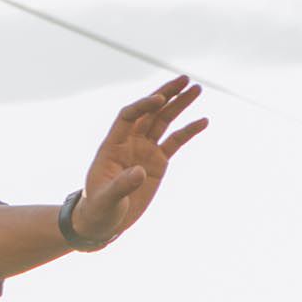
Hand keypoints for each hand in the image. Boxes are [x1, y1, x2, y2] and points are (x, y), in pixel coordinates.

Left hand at [75, 74, 207, 244]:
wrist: (104, 221)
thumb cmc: (98, 209)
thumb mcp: (107, 199)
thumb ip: (121, 186)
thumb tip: (140, 173)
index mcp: (112, 146)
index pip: (128, 116)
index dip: (143, 106)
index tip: (160, 99)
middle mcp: (129, 143)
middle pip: (149, 112)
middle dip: (165, 94)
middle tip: (184, 79)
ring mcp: (144, 150)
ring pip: (163, 121)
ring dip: (179, 105)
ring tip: (196, 89)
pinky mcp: (158, 161)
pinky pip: (175, 141)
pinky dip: (189, 131)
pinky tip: (203, 121)